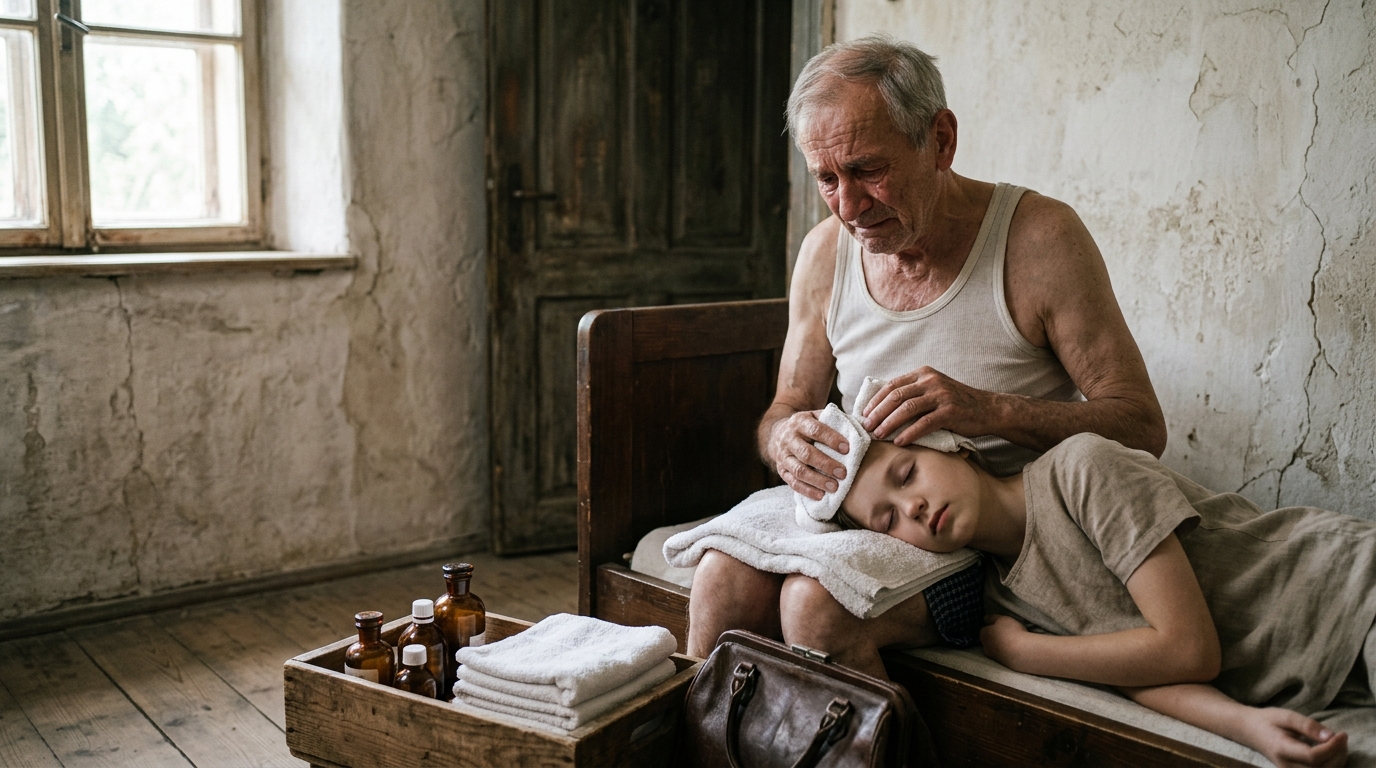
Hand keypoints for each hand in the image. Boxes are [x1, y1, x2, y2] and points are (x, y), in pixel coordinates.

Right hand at [766, 410, 848, 500]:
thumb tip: (866, 426)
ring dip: (817, 480)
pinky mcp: (781, 470)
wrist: (778, 433)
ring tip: (834, 487)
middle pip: (806, 453)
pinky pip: (793, 482)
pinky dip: (807, 490)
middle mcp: (789, 438)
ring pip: (799, 470)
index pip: (815, 429)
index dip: (831, 439)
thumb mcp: (818, 417)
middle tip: (843, 473)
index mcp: (800, 421)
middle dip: (826, 464)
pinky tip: (821, 495)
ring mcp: (783, 456)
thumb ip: (837, 421)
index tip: (847, 449)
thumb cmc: (808, 427)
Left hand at [861, 367, 989, 444]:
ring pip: (907, 408)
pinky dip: (909, 433)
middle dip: (878, 412)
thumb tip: (883, 408)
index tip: (864, 413)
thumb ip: (914, 394)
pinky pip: (924, 423)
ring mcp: (941, 395)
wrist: (988, 409)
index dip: (876, 400)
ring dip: (889, 423)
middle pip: (896, 396)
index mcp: (924, 374)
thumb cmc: (957, 404)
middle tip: (866, 426)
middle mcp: (931, 381)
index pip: (892, 385)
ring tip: (878, 434)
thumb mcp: (934, 391)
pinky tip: (899, 442)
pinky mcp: (950, 412)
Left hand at [979, 614, 1028, 669]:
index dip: (992, 627)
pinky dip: (1008, 653)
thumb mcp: (1002, 619)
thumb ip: (993, 618)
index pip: (984, 630)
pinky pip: (1004, 656)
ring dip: (1002, 646)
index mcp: (984, 635)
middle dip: (996, 638)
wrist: (1022, 652)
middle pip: (989, 641)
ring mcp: (994, 657)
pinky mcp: (1002, 664)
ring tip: (1013, 642)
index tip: (1000, 626)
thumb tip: (985, 618)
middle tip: (1007, 634)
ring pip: (996, 649)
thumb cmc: (1011, 632)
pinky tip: (1016, 650)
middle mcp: (986, 647)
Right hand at [1241, 708, 1346, 767]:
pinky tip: (1332, 751)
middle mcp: (1287, 765)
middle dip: (1338, 754)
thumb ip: (1307, 725)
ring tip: (1338, 743)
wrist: (1249, 731)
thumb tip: (1330, 736)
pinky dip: (1331, 764)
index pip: (1313, 757)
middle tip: (1341, 737)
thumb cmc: (1267, 721)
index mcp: (1282, 749)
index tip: (1342, 734)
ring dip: (1337, 760)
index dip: (1331, 747)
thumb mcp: (1285, 716)